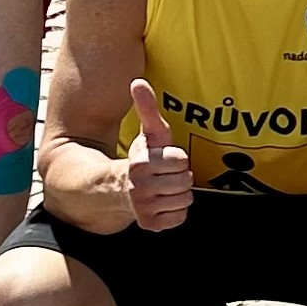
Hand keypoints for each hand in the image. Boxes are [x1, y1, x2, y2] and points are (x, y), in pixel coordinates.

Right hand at [124, 78, 193, 230]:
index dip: (176, 158)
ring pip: (185, 199)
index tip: (163, 159)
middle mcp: (139, 188)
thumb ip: (146, 108)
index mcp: (140, 164)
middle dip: (179, 176)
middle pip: (185, 180)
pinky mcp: (150, 225)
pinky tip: (163, 203)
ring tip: (164, 188)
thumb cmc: (144, 159)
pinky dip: (176, 211)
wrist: (121, 189)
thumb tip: (137, 81)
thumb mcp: (148, 134)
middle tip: (165, 175)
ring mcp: (143, 209)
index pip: (181, 160)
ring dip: (178, 194)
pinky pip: (180, 217)